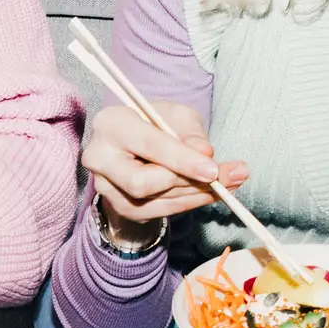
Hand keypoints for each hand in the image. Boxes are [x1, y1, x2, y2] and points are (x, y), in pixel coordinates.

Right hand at [83, 101, 236, 240]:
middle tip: (227, 177)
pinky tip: (210, 193)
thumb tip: (204, 153)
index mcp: (111, 123)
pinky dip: (189, 203)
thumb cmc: (154, 122)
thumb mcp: (176, 115)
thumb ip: (190, 131)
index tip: (213, 170)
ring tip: (229, 182)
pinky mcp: (120, 207)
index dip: (182, 160)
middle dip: (188, 181)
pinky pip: (159, 212)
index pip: (148, 145)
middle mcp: (99, 157)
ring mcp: (106, 187)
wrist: (134, 145)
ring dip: (196, 194)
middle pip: (143, 182)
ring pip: (154, 200)